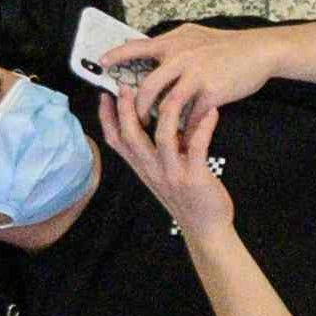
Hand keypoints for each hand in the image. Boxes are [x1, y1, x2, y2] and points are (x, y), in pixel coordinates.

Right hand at [98, 77, 234, 238]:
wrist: (206, 230)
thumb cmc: (189, 199)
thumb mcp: (165, 176)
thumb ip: (159, 153)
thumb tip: (160, 124)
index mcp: (144, 169)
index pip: (117, 143)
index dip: (107, 119)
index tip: (104, 96)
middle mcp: (153, 172)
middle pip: (131, 137)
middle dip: (126, 109)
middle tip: (126, 86)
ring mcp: (173, 175)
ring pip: (162, 138)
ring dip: (166, 111)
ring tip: (172, 91)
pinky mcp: (194, 179)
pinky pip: (197, 146)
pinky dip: (204, 127)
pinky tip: (212, 112)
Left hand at [101, 23, 274, 144]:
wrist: (258, 52)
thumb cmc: (227, 47)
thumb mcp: (195, 36)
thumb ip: (172, 44)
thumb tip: (147, 47)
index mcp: (174, 42)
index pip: (138, 47)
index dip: (118, 55)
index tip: (102, 64)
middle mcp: (181, 56)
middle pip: (148, 87)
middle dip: (138, 109)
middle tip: (136, 121)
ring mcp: (196, 74)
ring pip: (168, 106)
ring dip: (161, 126)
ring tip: (160, 136)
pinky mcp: (211, 91)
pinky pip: (193, 117)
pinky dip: (187, 132)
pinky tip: (185, 140)